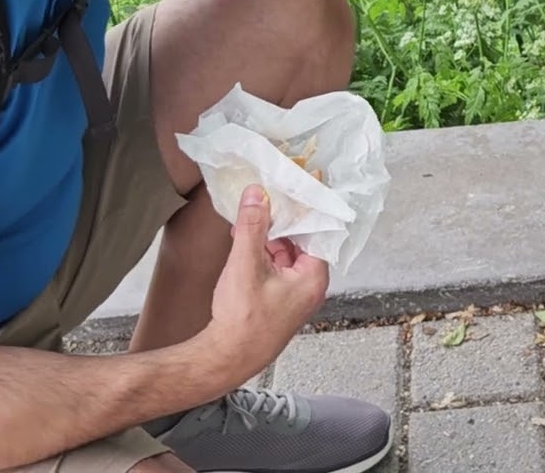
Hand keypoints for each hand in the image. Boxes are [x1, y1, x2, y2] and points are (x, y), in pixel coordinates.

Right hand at [204, 184, 329, 381]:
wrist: (226, 359)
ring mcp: (295, 297)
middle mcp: (310, 288)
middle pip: (303, 243)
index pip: (318, 232)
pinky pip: (278, 270)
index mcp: (314, 278)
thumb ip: (253, 226)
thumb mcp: (246, 264)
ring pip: (288, 256)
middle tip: (268, 201)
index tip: (298, 187)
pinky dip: (264, 255)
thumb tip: (257, 195)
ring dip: (270, 238)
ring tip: (249, 222)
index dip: (306, 208)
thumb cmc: (242, 320)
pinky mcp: (280, 303)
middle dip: (283, 222)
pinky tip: (245, 244)